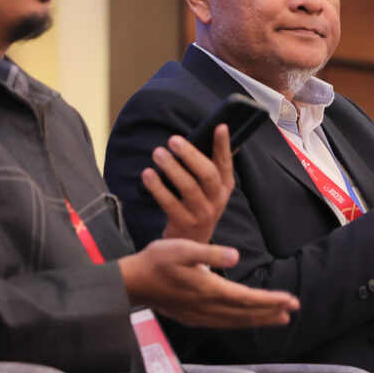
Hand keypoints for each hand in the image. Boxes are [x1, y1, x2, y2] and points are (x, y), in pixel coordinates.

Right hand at [118, 239, 297, 327]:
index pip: (247, 298)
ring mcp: (200, 315)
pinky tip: (246, 319)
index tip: (290, 299)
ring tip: (278, 317)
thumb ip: (211, 252)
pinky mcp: (193, 318)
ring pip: (236, 321)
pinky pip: (224, 323)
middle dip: (271, 310)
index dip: (270, 300)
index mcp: (208, 289)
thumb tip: (236, 256)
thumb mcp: (183, 247)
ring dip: (258, 319)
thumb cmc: (157, 260)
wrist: (132, 282)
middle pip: (245, 313)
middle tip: (293, 309)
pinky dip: (241, 322)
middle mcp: (207, 307)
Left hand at [146, 127, 233, 243]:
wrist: (192, 246)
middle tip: (173, 140)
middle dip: (190, 155)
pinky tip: (148, 174)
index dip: (223, 145)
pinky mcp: (184, 224)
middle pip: (207, 174)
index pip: (225, 162)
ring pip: (188, 188)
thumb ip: (206, 166)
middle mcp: (217, 200)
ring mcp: (202, 214)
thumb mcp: (209, 190)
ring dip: (172, 168)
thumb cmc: (198, 208)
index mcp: (225, 187)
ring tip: (158, 153)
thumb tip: (201, 137)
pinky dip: (157, 188)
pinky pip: (169, 203)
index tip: (219, 126)